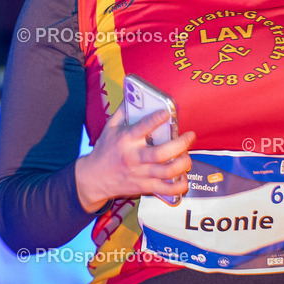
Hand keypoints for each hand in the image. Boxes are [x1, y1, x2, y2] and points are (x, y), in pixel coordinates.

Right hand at [75, 104, 195, 212]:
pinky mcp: (144, 186)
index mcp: (126, 139)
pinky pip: (166, 189)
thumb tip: (133, 94)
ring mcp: (140, 173)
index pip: (143, 127)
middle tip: (190, 136)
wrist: (94, 178)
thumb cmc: (104, 150)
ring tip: (187, 155)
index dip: (157, 119)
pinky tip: (183, 177)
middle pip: (162, 153)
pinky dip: (179, 185)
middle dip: (181, 144)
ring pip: (168, 171)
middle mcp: (134, 157)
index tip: (167, 112)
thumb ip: (123, 111)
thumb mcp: (109, 127)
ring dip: (183, 163)